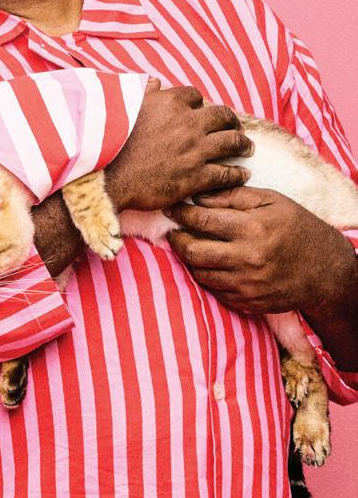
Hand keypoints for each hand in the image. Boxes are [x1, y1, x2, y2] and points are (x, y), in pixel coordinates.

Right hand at [107, 79, 252, 211]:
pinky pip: (226, 173)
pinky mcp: (195, 177)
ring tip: (246, 147)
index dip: (200, 104)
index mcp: (169, 103)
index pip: (195, 96)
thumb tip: (155, 82)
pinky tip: (242, 174)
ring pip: (231, 142)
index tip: (201, 112)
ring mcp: (194, 150)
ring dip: (242, 144)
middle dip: (231, 121)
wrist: (107, 179)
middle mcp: (187, 124)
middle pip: (222, 116)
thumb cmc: (110, 144)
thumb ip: (143, 94)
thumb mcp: (124, 109)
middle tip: (235, 127)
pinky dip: (237, 174)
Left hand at [167, 186, 356, 315]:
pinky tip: (210, 264)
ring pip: (199, 272)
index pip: (203, 220)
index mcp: (253, 228)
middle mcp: (247, 258)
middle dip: (178, 239)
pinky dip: (206, 275)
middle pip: (193, 250)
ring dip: (190, 258)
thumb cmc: (297, 228)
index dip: (182, 214)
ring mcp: (245, 283)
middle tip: (175, 231)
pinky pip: (213, 289)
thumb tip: (200, 196)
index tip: (173, 209)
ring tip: (191, 246)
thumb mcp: (273, 202)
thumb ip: (235, 196)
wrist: (324, 270)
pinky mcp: (245, 301)